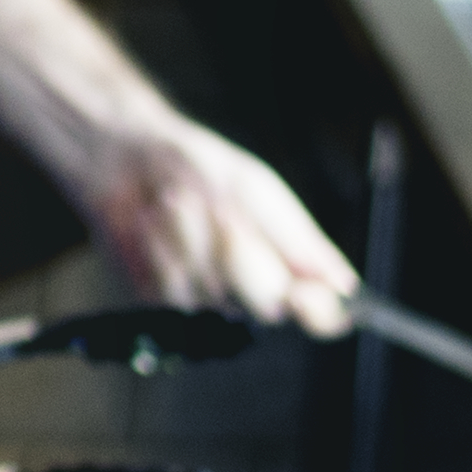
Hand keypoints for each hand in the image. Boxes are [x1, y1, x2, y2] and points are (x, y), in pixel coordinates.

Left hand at [76, 121, 357, 334]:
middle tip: (223, 213)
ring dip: (192, 241)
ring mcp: (210, 299)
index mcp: (290, 264)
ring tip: (178, 201)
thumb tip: (344, 284)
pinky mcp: (166, 299)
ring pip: (214, 296)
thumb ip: (296, 238)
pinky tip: (154, 221)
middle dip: (242, 256)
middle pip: (267, 307)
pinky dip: (163, 250)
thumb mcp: (254, 189)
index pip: (324, 314)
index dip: (321, 313)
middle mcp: (254, 290)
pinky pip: (173, 293)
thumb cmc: (198, 168)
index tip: (303, 294)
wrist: (127, 157)